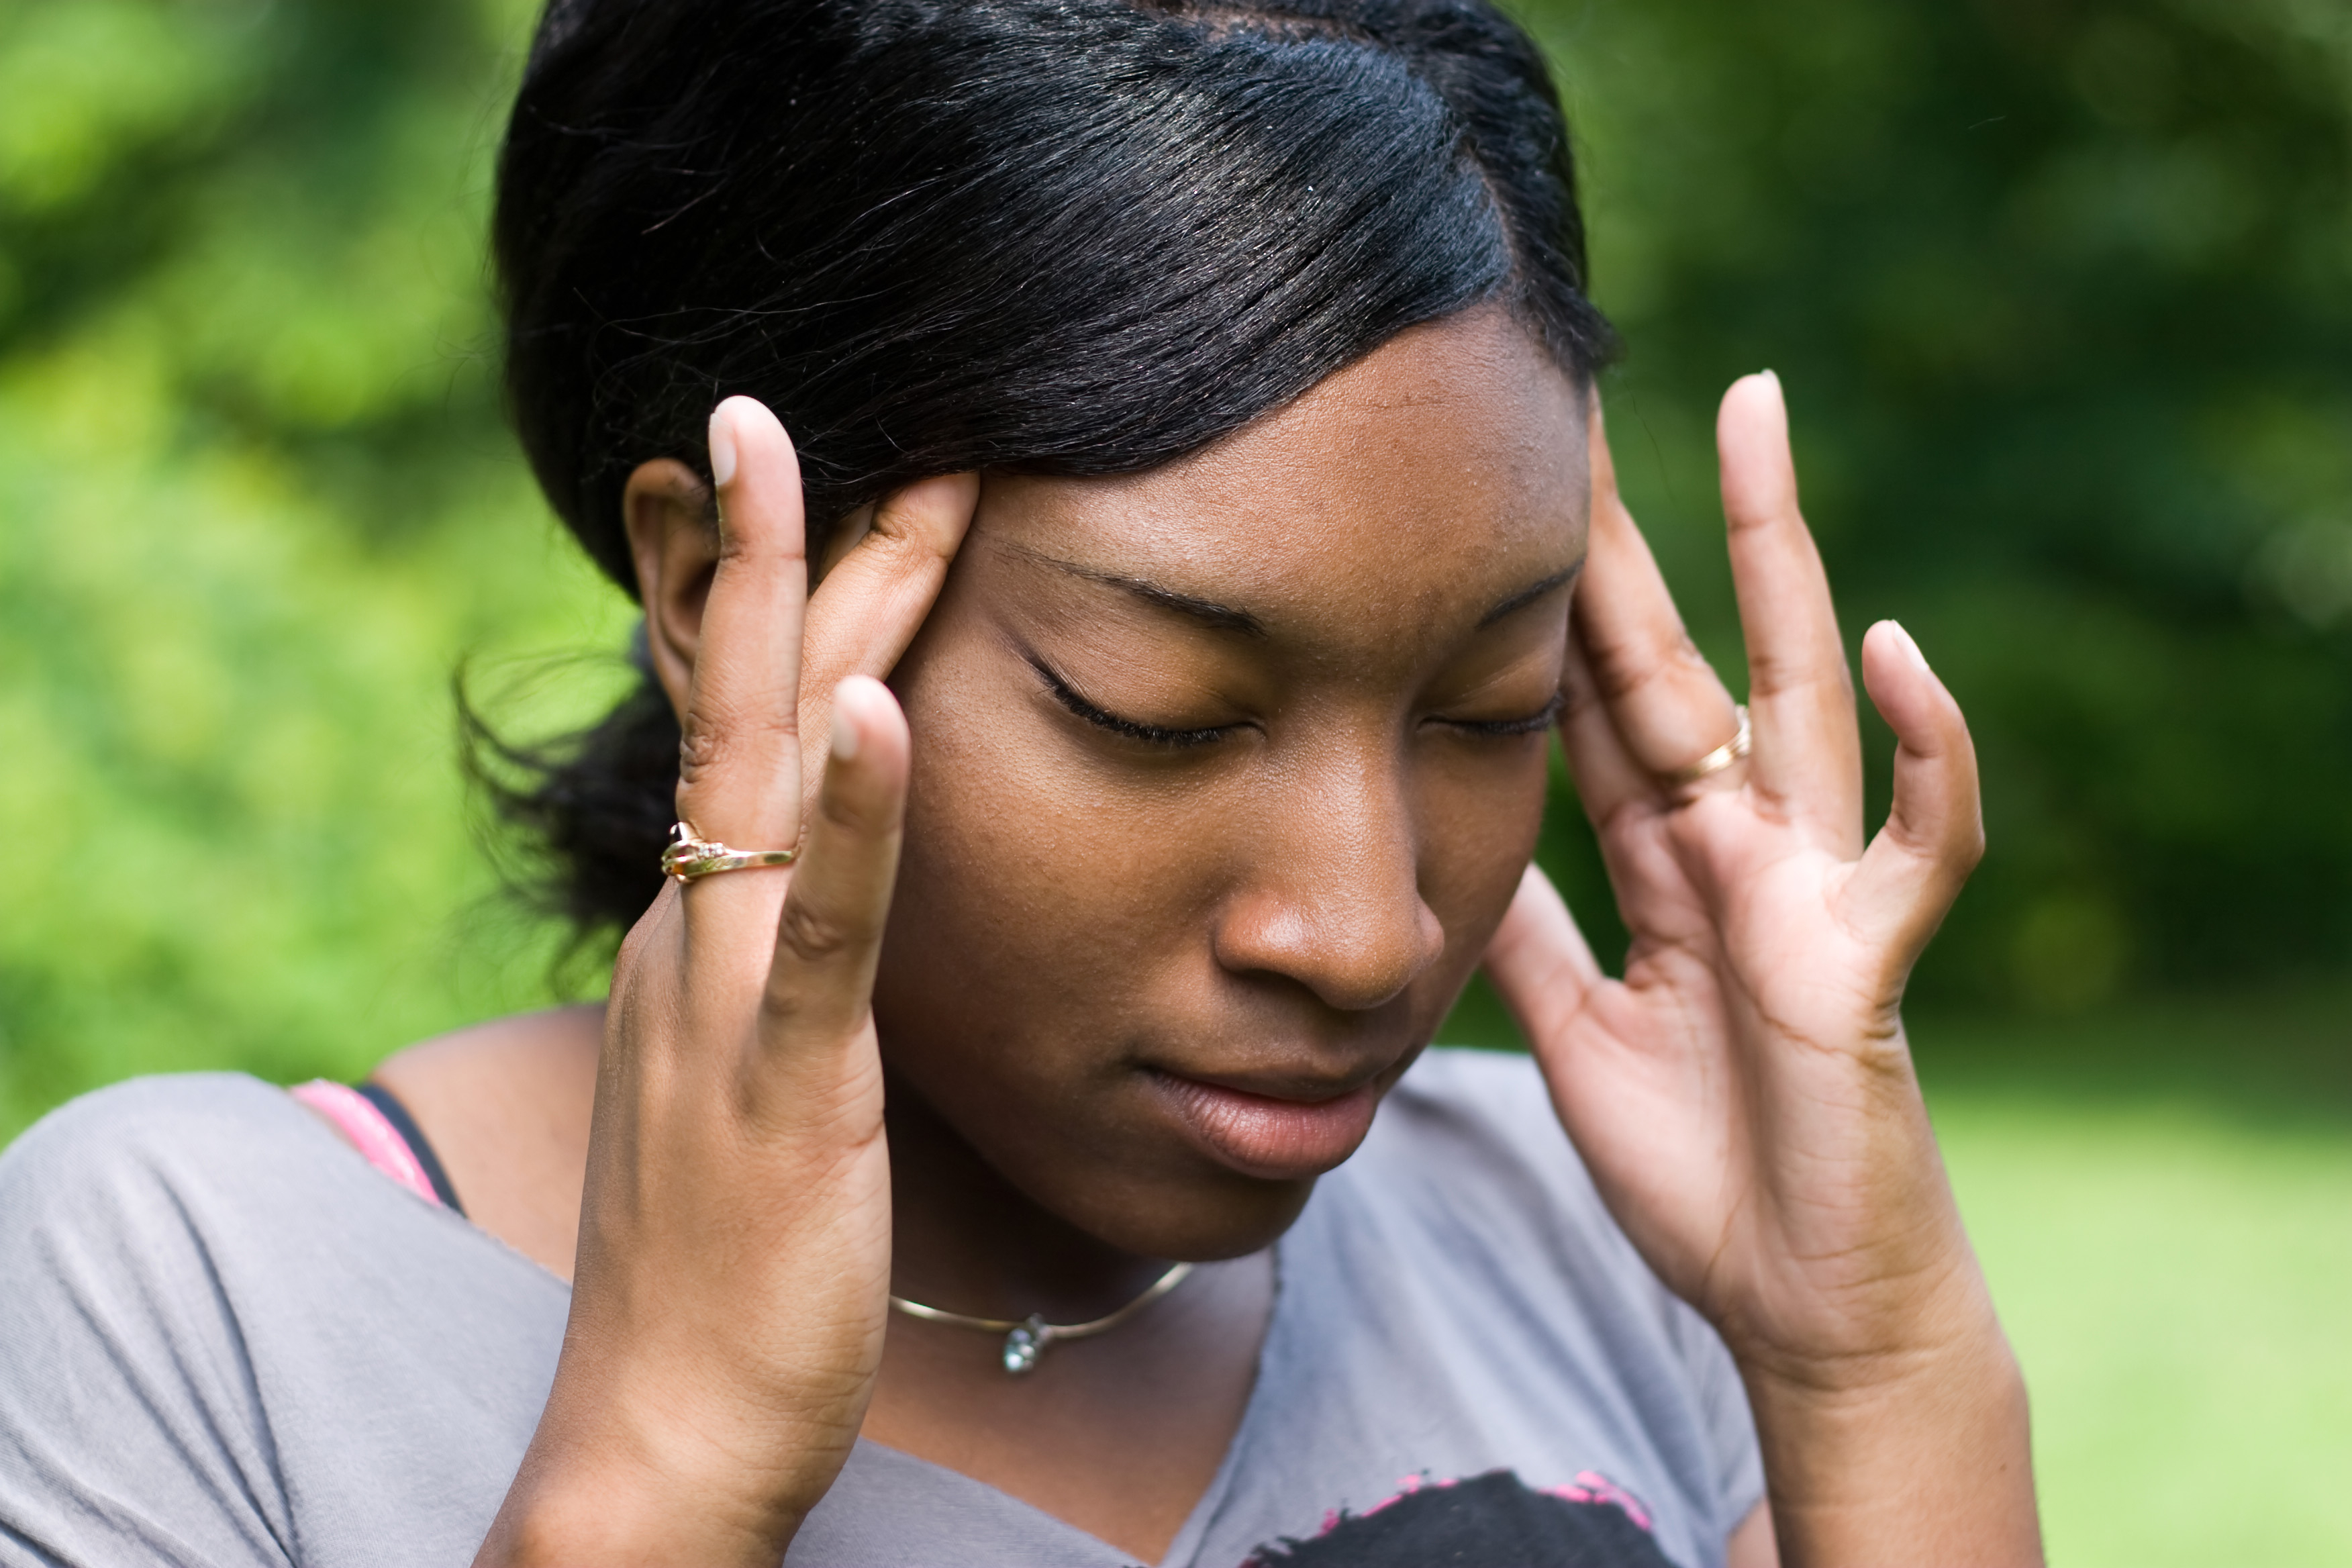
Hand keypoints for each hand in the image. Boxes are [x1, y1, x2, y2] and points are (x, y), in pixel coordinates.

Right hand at [476, 399, 975, 1563]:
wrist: (668, 1429)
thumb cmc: (723, 1260)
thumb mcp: (738, 1068)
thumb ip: (771, 962)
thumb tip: (805, 884)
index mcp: (693, 930)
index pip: (736, 726)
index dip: (769, 598)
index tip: (821, 477)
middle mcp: (692, 935)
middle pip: (744, 706)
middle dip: (786, 551)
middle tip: (805, 404)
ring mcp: (726, 999)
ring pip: (772, 773)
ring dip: (817, 617)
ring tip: (853, 471)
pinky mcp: (791, 1081)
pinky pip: (828, 929)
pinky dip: (859, 814)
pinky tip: (885, 706)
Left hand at [1483, 374, 2040, 1564]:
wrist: (1790, 1293)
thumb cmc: (1700, 1160)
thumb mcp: (1573, 1024)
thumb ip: (1528, 929)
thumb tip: (1446, 845)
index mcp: (1663, 855)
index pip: (1592, 695)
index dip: (1544, 595)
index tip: (1494, 492)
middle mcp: (1737, 840)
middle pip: (1673, 651)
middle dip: (1629, 527)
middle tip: (1582, 390)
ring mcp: (1809, 881)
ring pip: (1796, 689)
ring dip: (1778, 555)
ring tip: (1754, 415)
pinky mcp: (1868, 951)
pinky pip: (1920, 835)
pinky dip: (1925, 747)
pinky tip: (1901, 650)